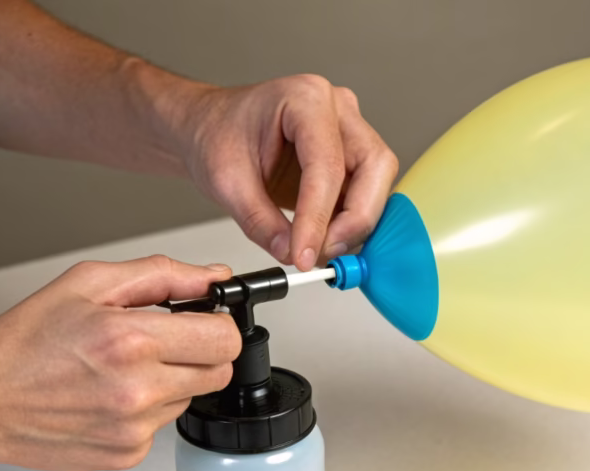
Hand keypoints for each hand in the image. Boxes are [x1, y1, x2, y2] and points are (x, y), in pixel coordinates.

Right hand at [0, 255, 239, 470]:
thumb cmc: (23, 341)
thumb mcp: (89, 283)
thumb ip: (162, 275)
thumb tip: (212, 275)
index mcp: (131, 340)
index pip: (224, 338)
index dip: (218, 323)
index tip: (203, 319)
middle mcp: (137, 389)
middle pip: (219, 372)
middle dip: (201, 352)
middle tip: (165, 342)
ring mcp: (134, 427)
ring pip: (192, 397)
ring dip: (172, 380)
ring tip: (124, 367)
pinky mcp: (127, 453)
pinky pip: (164, 424)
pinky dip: (147, 408)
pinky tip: (110, 394)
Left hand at [176, 75, 398, 270]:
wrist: (211, 127)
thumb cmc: (217, 134)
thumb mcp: (225, 181)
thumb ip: (260, 221)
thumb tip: (291, 252)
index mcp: (305, 98)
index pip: (327, 164)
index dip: (318, 216)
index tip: (304, 254)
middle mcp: (337, 108)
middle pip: (374, 167)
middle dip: (354, 219)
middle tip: (322, 253)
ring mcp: (349, 130)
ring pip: (378, 183)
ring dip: (355, 224)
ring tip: (317, 249)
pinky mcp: (350, 157)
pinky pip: (366, 194)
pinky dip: (350, 223)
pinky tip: (324, 240)